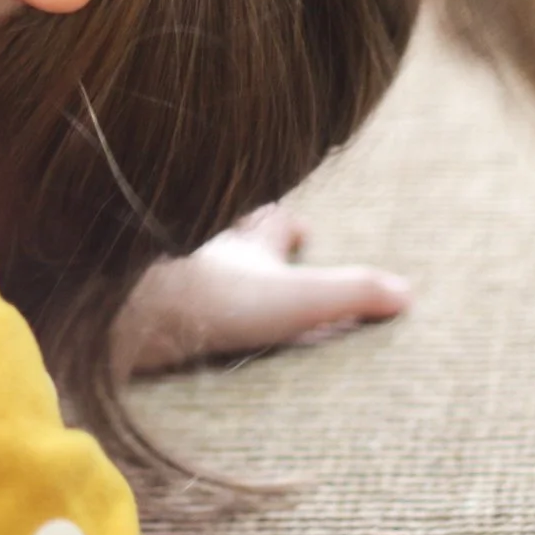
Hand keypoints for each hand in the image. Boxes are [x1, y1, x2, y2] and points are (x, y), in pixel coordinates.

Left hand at [114, 205, 410, 377]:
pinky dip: (162, 295)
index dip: (289, 225)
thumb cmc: (212, 297)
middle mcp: (205, 242)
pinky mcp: (134, 297)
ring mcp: (166, 267)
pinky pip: (150, 288)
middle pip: (228, 233)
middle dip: (243, 239)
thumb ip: (350, 294)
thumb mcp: (296, 297)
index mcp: (247, 241)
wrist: (127, 310)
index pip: (274, 219)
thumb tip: (407, 293)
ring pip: (187, 256)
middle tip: (255, 249)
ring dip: (200, 263)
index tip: (301, 232)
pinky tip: (160, 314)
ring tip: (208, 280)